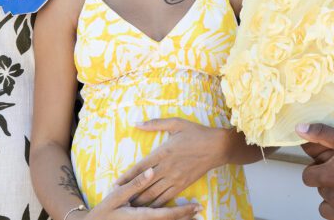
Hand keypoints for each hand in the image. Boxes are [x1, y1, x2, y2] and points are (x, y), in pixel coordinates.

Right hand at [85, 168, 198, 219]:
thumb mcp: (117, 195)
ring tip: (195, 213)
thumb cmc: (105, 210)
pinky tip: (178, 218)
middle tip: (200, 209)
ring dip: (181, 219)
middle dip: (186, 216)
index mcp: (142, 215)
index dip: (184, 211)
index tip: (197, 206)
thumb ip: (135, 183)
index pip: (168, 214)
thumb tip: (152, 170)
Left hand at [113, 118, 228, 206]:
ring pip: (154, 194)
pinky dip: (156, 205)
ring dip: (141, 202)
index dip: (126, 177)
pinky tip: (148, 210)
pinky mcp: (182, 185)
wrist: (217, 147)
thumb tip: (136, 123)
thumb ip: (155, 124)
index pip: (140, 168)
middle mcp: (167, 168)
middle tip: (119, 200)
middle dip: (131, 194)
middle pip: (144, 185)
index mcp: (163, 152)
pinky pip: (166, 198)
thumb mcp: (176, 123)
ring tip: (129, 208)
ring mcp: (175, 179)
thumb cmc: (196, 133)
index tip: (115, 184)